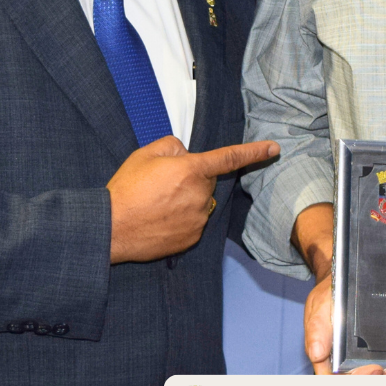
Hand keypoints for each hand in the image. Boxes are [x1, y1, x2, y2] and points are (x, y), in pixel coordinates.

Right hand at [108, 136, 277, 263]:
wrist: (111, 229)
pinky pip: (194, 222)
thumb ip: (173, 147)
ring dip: (187, 200)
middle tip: (162, 183)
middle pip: (207, 181)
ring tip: (157, 203)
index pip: (229, 157)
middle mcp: (200, 195)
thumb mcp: (145, 154)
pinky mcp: (192, 238)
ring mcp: (198, 220)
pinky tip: (159, 219)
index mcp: (191, 170)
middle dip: (192, 178)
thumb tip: (186, 156)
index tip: (274, 148)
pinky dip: (181, 219)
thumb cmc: (125, 189)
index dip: (254, 152)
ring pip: (201, 202)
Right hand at [295, 203, 385, 375]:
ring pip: (376, 380)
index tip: (373, 369)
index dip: (356, 381)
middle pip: (360, 383)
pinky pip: (385, 370)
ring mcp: (359, 361)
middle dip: (378, 381)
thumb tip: (317, 353)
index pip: (337, 381)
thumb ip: (318, 329)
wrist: (344, 280)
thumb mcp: (318, 307)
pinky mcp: (374, 355)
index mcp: (326, 359)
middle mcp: (343, 364)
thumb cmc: (327, 296)